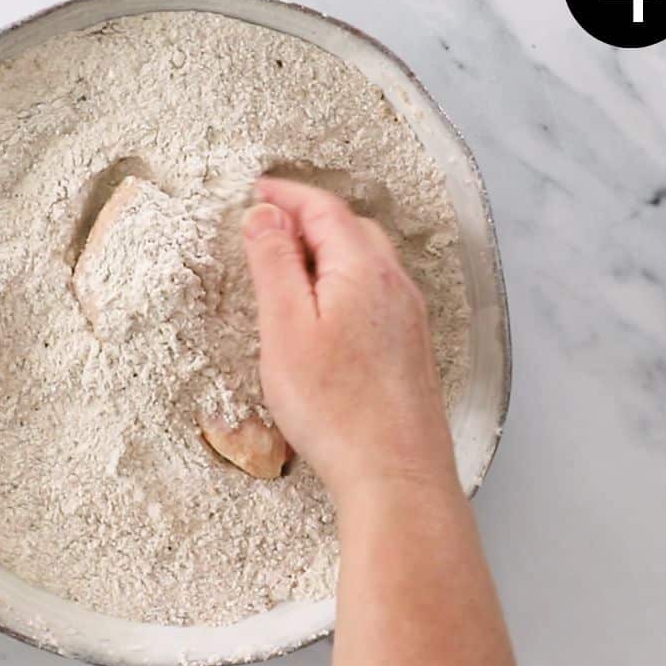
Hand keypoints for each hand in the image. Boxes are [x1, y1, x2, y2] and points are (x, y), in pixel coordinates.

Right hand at [241, 177, 457, 501]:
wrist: (394, 474)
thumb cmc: (335, 407)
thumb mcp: (285, 327)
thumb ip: (273, 263)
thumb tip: (263, 214)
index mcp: (363, 269)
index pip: (323, 208)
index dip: (287, 194)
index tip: (255, 190)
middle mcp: (394, 284)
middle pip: (350, 228)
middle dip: (307, 216)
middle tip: (266, 223)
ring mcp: (408, 316)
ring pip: (366, 260)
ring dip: (328, 248)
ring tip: (289, 262)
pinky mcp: (410, 347)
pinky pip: (375, 291)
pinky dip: (344, 279)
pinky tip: (325, 309)